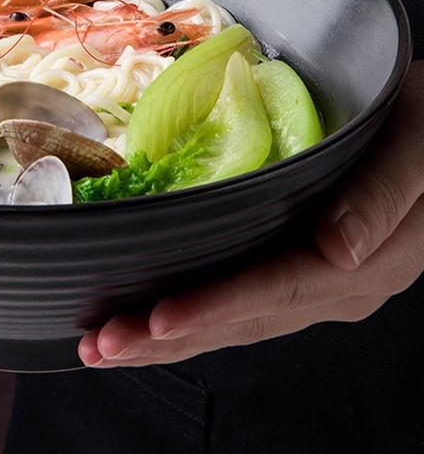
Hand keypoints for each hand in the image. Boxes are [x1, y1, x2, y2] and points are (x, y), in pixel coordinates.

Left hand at [78, 59, 423, 366]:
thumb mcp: (415, 147)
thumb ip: (383, 196)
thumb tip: (338, 250)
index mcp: (368, 261)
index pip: (277, 289)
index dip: (214, 306)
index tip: (156, 319)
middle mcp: (341, 285)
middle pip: (244, 320)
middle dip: (167, 338)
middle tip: (101, 345)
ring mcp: (321, 285)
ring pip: (237, 322)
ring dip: (168, 338)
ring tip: (107, 345)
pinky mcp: (304, 270)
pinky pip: (243, 305)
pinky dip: (194, 316)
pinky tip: (153, 321)